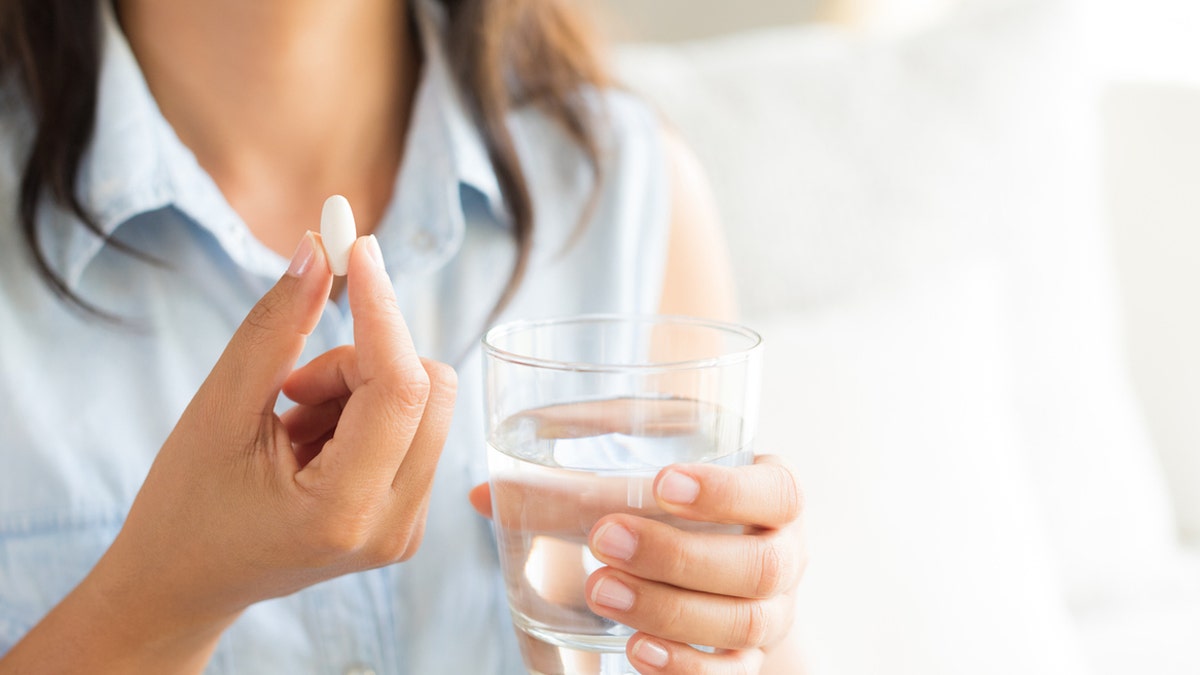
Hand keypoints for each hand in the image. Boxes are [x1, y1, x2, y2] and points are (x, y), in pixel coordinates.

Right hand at [83, 233, 454, 660]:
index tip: (356, 247)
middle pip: (428, 388)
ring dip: (360, 388)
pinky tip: (313, 444)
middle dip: (363, 360)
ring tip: (293, 426)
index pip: (398, 389)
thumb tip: (320, 250)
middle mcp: (393, 526)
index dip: (382, 308)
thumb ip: (273, 330)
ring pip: (425, 402)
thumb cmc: (187, 505)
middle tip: (293, 386)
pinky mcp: (410, 517)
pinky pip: (416, 428)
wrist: (188, 585)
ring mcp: (408, 528)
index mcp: (341, 511)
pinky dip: (366, 413)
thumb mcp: (216, 411)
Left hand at [470, 455, 804, 673]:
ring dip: (668, 610)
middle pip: (758, 567)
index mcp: (773, 494)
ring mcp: (770, 615)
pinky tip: (634, 651)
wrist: (712, 565)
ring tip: (600, 591)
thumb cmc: (673, 508)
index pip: (777, 491)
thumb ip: (575, 477)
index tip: (661, 483)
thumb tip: (486, 495)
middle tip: (604, 538)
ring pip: (742, 624)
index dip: (727, 491)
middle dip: (677, 556)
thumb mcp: (640, 476)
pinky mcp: (746, 661)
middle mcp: (784, 556)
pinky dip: (682, 666)